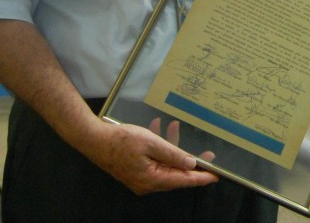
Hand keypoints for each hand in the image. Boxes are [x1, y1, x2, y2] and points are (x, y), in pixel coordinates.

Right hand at [85, 117, 218, 194]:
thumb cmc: (121, 140)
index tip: (216, 176)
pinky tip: (159, 128)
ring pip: (163, 164)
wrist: (92, 139)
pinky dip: (158, 147)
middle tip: (207, 152)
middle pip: (175, 173)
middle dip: (188, 159)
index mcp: (153, 180)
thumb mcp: (152, 143)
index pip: (183, 181)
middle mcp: (147, 183)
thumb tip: (191, 164)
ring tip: (174, 126)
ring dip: (170, 147)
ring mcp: (140, 178)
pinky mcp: (134, 169)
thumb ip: (174, 154)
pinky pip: (152, 160)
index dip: (201, 178)